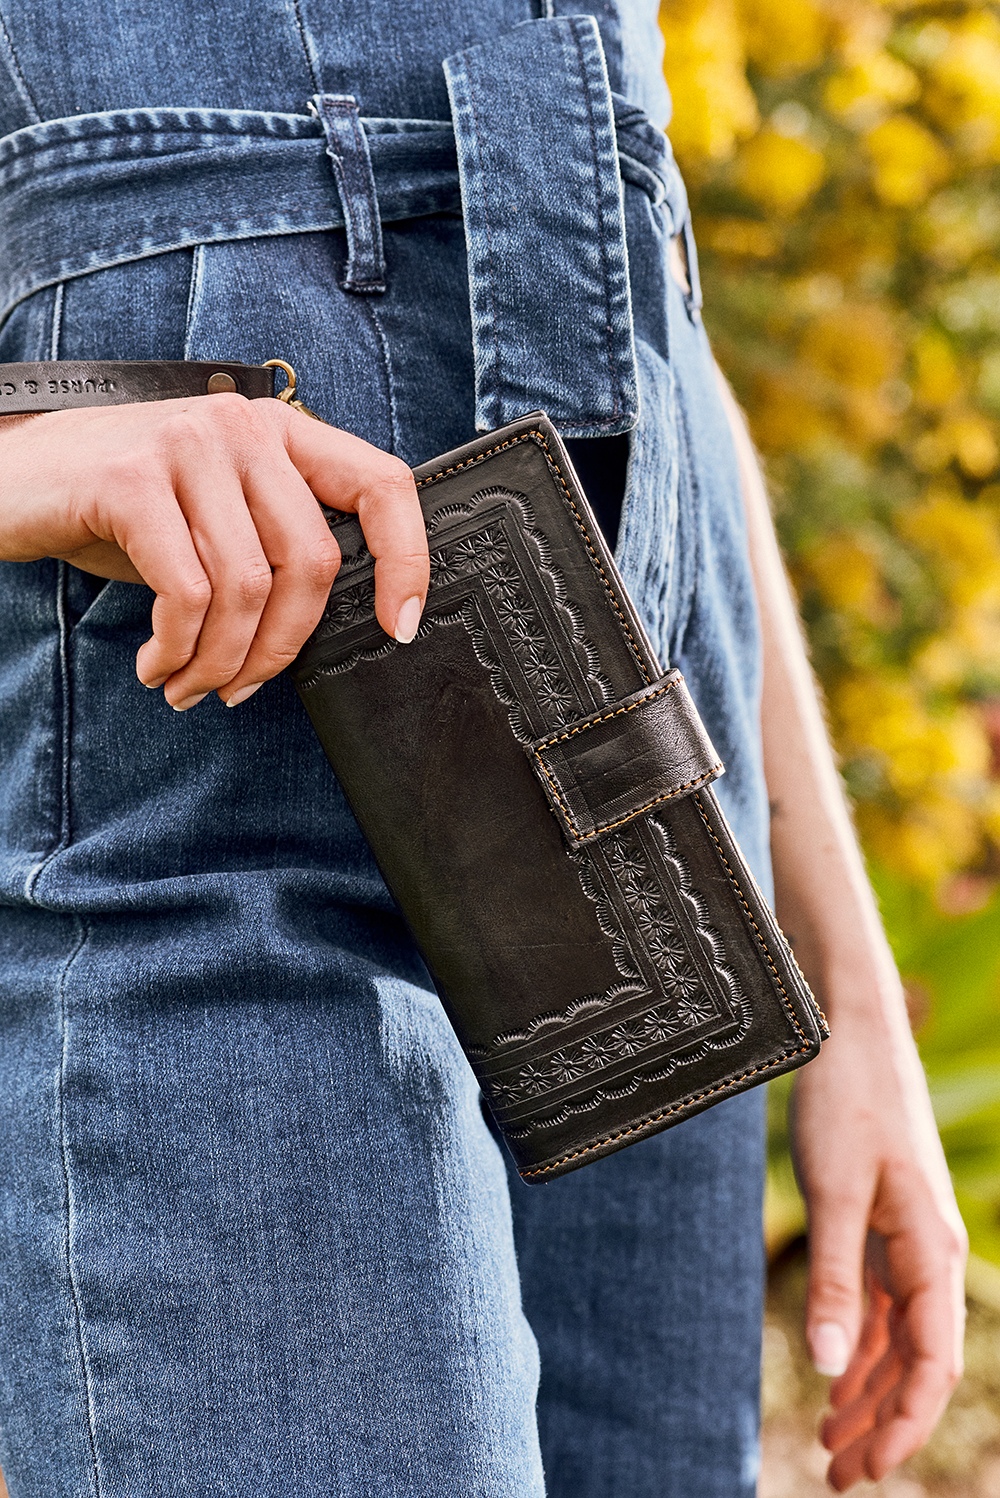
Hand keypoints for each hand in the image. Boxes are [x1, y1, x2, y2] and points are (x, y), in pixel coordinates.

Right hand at [0, 396, 428, 708]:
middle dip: (282, 649)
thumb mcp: (213, 517)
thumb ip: (271, 549)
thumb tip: (320, 630)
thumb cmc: (120, 507)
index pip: (382, 484)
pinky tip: (157, 665)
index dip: (407, 561)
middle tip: (240, 688)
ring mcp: (188, 445)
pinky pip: (189, 593)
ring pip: (248, 588)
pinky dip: (179, 650)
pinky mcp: (132, 479)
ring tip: (187, 685)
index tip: (400, 628)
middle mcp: (242, 427)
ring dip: (220, 661)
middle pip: (310, 561)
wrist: (11, 477)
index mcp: (280, 433)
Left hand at [791, 1004, 967, 1490]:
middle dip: (879, 1421)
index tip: (865, 1472)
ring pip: (896, 1333)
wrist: (847, 1026)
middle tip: (834, 1473)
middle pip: (915, 1360)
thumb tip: (823, 1369)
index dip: (902, 1425)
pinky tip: (833, 1369)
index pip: (931, 1365)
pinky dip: (856, 1339)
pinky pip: (878, 1298)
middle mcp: (929, 1249)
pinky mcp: (882, 1216)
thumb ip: (831, 1279)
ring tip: (828, 1438)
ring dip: (865, 1386)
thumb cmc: (846, 1100)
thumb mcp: (833, 1191)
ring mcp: (908, 1233)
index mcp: (931, 1249)